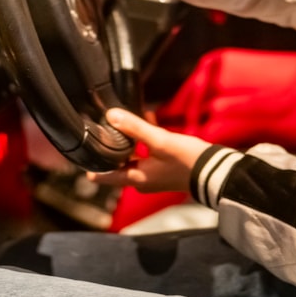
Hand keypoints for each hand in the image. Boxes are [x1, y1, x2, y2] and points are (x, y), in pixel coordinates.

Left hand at [86, 108, 212, 193]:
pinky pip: (146, 156)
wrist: (214, 171)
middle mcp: (141, 181)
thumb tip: (110, 115)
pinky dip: (143, 143)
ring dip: (128, 143)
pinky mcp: (163, 170)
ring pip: (132, 158)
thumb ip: (135, 128)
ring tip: (124, 122)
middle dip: (112, 148)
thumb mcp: (160, 141)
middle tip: (103, 130)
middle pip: (117, 164)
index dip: (91, 166)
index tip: (81, 155)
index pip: (103, 176)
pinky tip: (148, 123)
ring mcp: (153, 176)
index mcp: (135, 178)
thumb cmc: (186, 159)